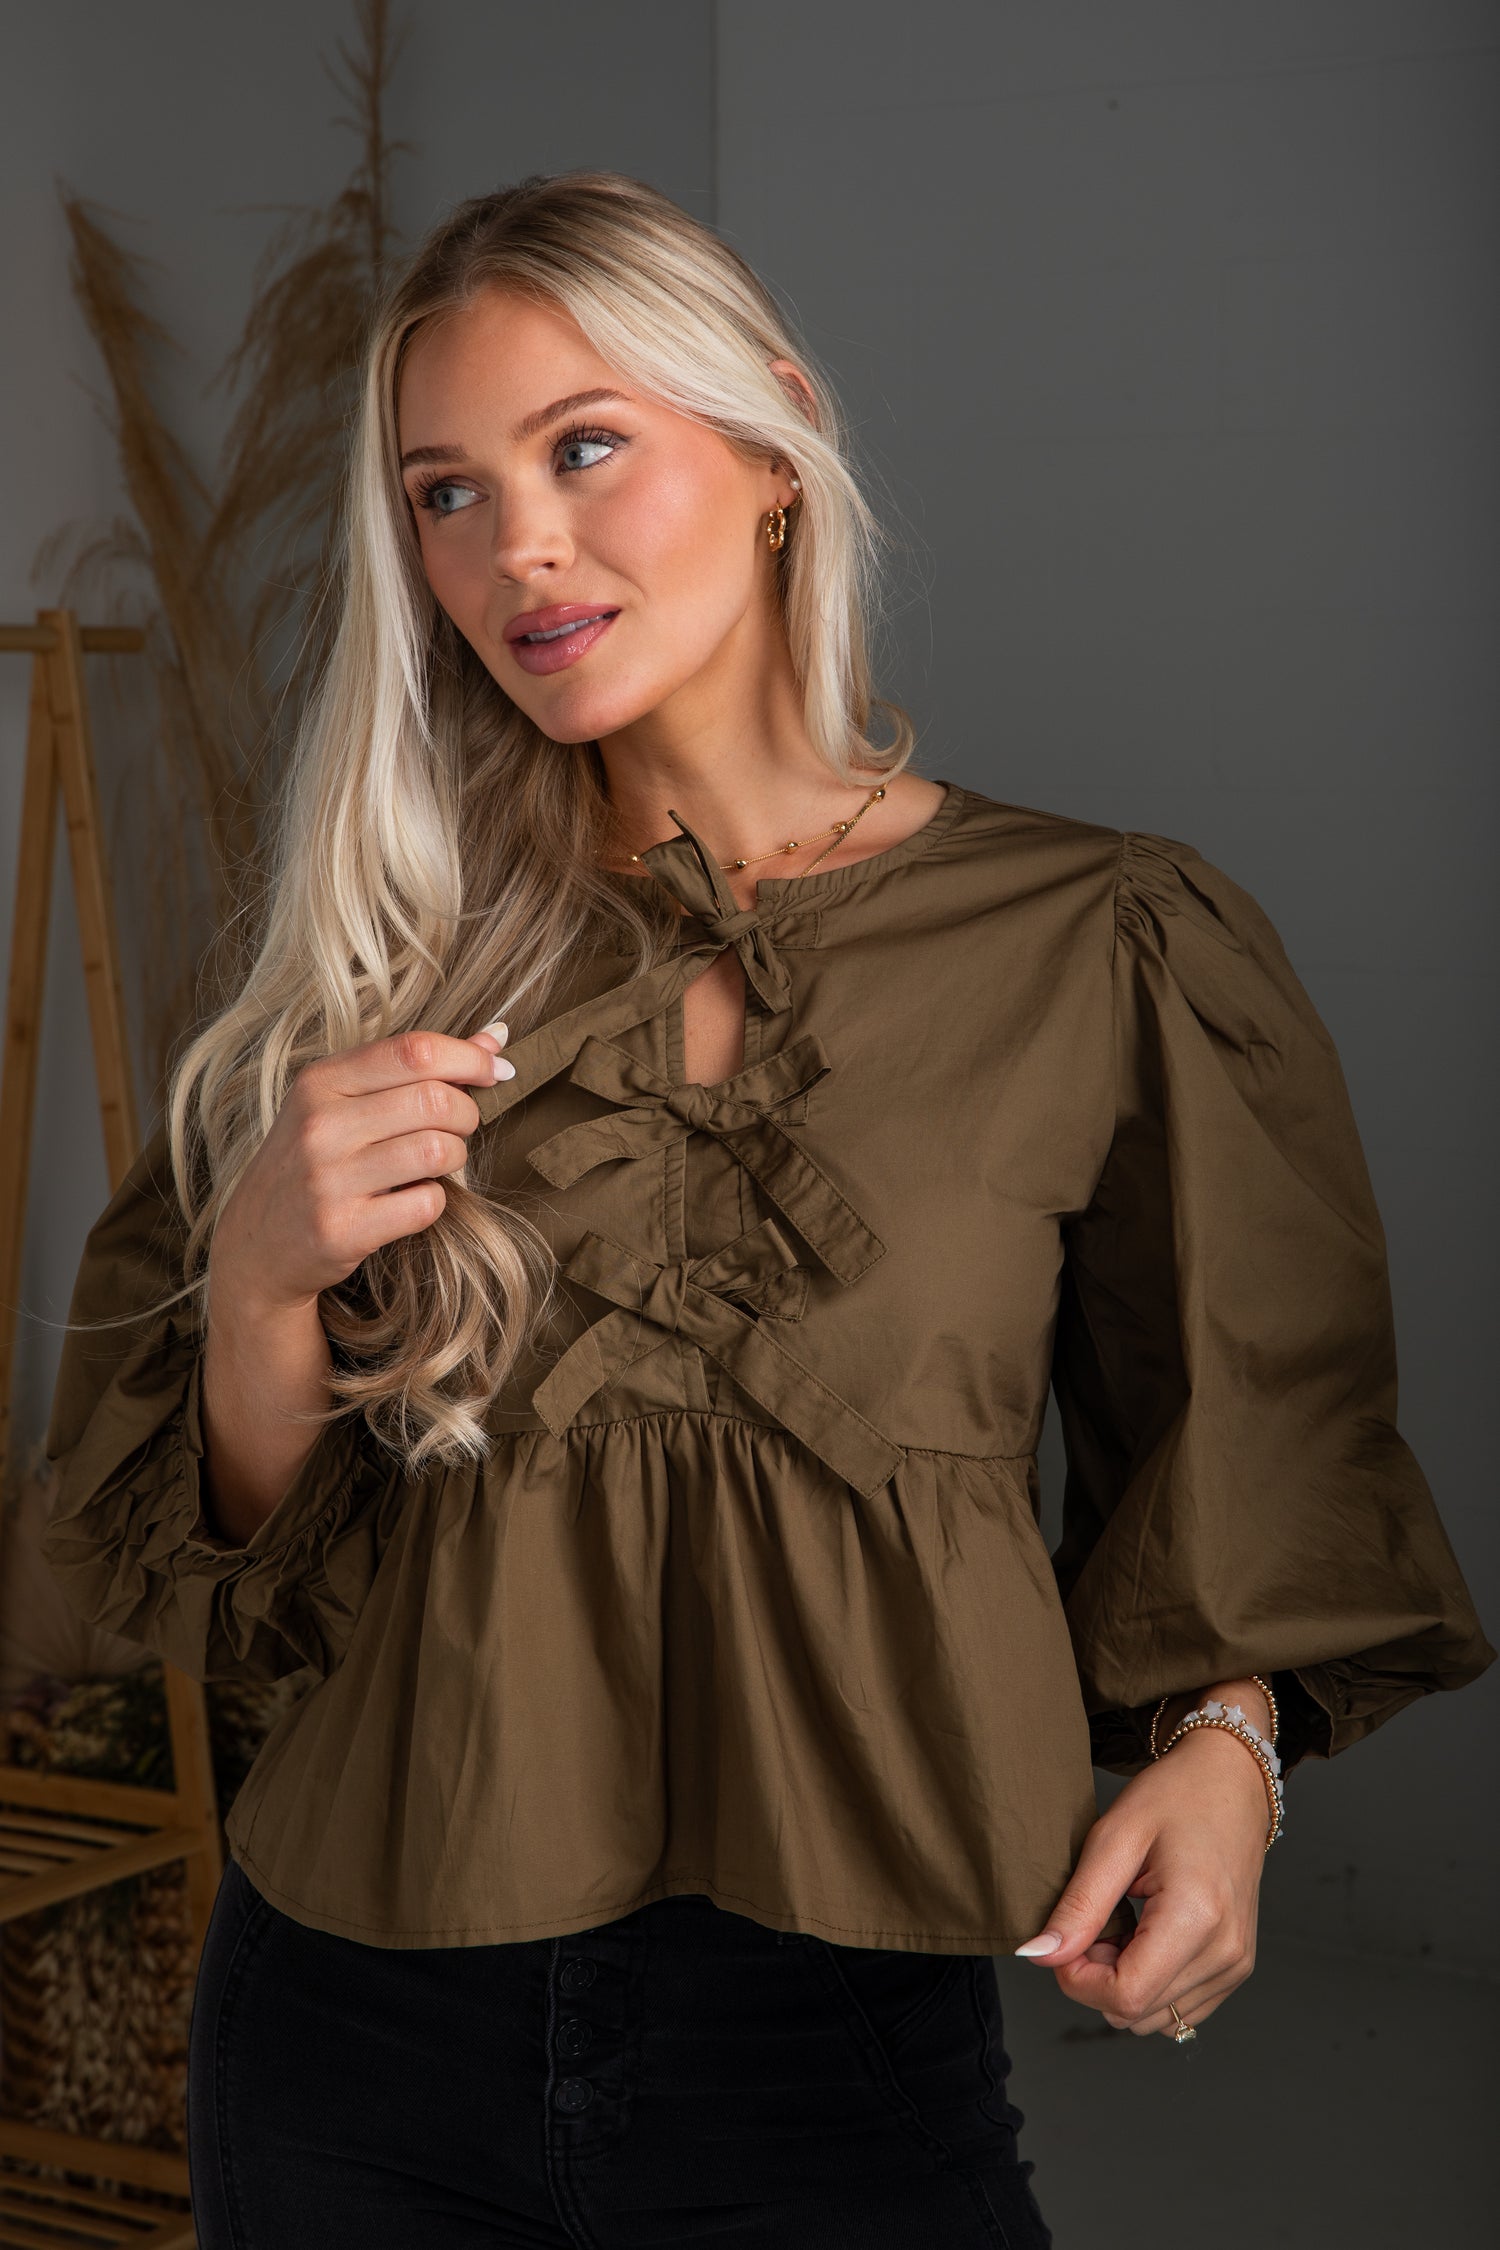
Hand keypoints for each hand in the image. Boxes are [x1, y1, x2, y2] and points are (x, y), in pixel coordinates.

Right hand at [211, 1022, 513, 1315]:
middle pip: (435, 1100)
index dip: (468, 1058)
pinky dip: (434, 1201)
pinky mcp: (342, 1230)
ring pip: (437, 1150)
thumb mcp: (344, 1102)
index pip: (414, 1050)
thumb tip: (495, 1039)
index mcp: (320, 1082)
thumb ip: (414, 1068)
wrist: (257, 1244)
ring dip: (455, 1157)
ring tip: (435, 1162)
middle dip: (466, 1113)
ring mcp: (328, 1180)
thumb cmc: (315, 1161)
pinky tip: (411, 1199)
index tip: (494, 1070)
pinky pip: (426, 1204)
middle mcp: (319, 1126)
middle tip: (456, 1127)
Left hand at [1014, 1691, 1271, 2038]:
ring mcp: (1236, 1965)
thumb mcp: (1114, 1838)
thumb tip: (1040, 1956)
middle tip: (1095, 1923)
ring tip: (1123, 1926)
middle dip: (1098, 1981)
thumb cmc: (1176, 1797)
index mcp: (1196, 1916)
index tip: (1066, 1942)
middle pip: (1139, 2014)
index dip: (1078, 1980)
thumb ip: (1078, 1906)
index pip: (1126, 1996)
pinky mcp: (1237, 1968)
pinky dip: (1152, 1985)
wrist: (1231, 1782)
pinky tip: (1145, 1939)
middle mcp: (1225, 1952)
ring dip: (1125, 1985)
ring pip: (1158, 2020)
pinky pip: (1181, 2010)